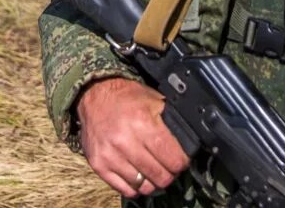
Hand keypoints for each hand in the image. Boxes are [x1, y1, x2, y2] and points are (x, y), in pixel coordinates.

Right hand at [76, 77, 189, 198]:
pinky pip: (125, 189)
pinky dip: (136, 187)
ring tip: (155, 171)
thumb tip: (189, 141)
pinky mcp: (99, 165)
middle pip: (159, 175)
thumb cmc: (127, 98)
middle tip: (170, 167)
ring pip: (144, 186)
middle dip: (170, 174)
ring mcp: (110, 155)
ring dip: (153, 181)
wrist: (95, 96)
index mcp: (142, 122)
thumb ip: (171, 121)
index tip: (182, 161)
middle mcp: (125, 141)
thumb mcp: (154, 100)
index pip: (172, 157)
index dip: (181, 163)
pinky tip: (140, 175)